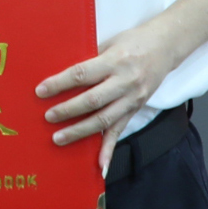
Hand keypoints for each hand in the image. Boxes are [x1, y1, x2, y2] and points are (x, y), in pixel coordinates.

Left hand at [38, 23, 177, 166]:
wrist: (166, 46)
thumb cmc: (133, 41)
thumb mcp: (110, 43)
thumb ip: (90, 60)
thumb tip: (62, 77)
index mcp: (115, 61)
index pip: (82, 74)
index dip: (60, 84)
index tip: (41, 91)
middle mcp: (125, 81)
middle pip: (92, 100)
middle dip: (67, 110)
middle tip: (48, 117)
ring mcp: (132, 98)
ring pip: (104, 119)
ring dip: (80, 131)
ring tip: (59, 138)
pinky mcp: (135, 109)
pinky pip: (119, 131)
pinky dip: (109, 150)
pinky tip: (99, 166)